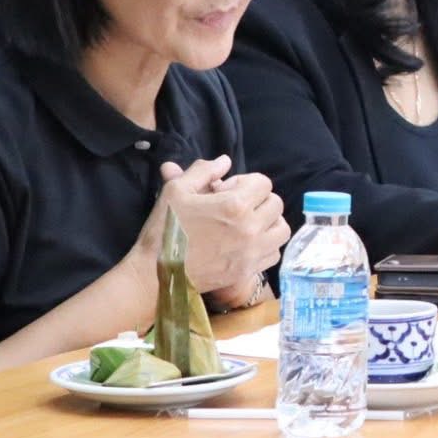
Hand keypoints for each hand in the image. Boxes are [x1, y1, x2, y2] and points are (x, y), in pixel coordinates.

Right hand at [154, 157, 289, 295]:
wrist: (156, 275)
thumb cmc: (164, 230)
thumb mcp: (176, 191)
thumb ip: (203, 171)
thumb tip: (224, 161)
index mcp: (235, 205)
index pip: (263, 183)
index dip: (244, 182)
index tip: (224, 191)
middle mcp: (251, 229)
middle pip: (276, 204)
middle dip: (258, 200)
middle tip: (234, 207)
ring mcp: (252, 253)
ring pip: (281, 229)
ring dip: (268, 222)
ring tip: (247, 223)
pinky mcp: (248, 271)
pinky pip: (274, 253)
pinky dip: (266, 245)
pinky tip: (247, 243)